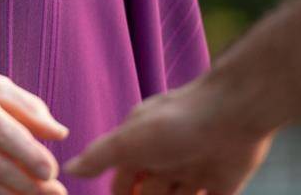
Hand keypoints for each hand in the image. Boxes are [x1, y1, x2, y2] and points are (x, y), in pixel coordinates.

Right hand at [63, 77, 273, 194]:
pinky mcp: (222, 183)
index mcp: (141, 147)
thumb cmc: (175, 123)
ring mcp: (194, 172)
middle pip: (148, 194)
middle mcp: (165, 159)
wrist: (233, 114)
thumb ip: (100, 155)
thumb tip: (67, 168)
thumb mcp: (129, 139)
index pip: (122, 182)